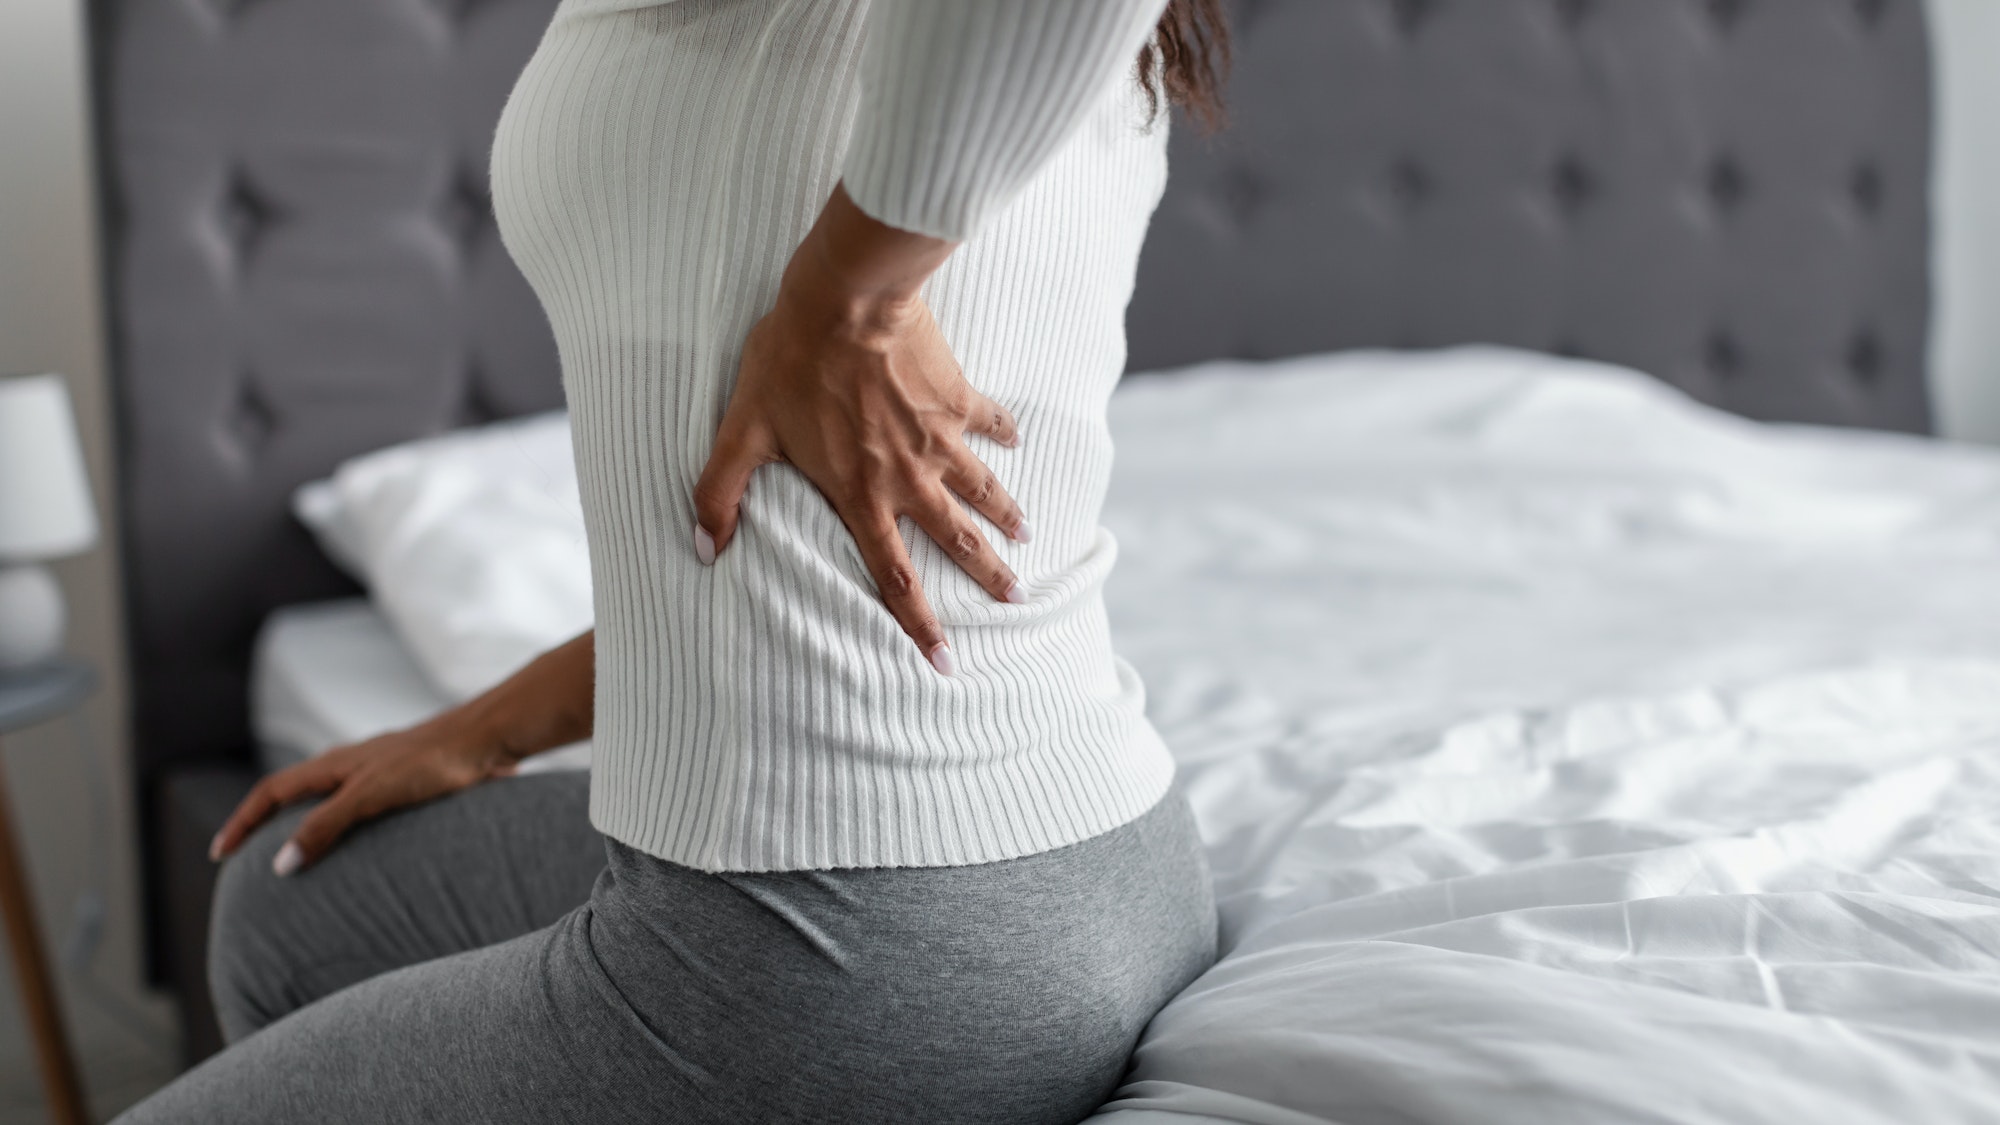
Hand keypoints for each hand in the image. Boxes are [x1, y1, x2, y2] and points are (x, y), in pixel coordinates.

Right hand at [208, 719, 522, 875]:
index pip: (271, 792)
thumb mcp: (371, 795)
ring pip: (328, 800)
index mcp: (334, 764)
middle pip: (294, 795)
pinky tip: (361, 850)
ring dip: (305, 826)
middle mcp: (350, 765)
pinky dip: (345, 829)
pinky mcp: (407, 783)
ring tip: (296, 861)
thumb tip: (280, 864)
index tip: (220, 853)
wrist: (487, 739)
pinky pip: (361, 808)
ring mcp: (379, 772)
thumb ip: (327, 826)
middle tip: (247, 859)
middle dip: (266, 824)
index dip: (243, 822)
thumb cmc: (432, 762)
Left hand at [692, 186, 1030, 674]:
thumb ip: (721, 491)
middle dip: (988, 573)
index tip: (944, 660)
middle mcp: (909, 476)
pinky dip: (1003, 431)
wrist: (848, 299)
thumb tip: (703, 548)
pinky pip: (987, 419)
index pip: (894, 575)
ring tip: (1026, 534)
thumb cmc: (791, 361)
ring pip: (982, 486)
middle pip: (957, 538)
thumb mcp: (743, 429)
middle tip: (1015, 598)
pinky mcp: (956, 395)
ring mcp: (939, 436)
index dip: (918, 623)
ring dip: (1005, 513)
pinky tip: (1015, 439)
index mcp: (861, 494)